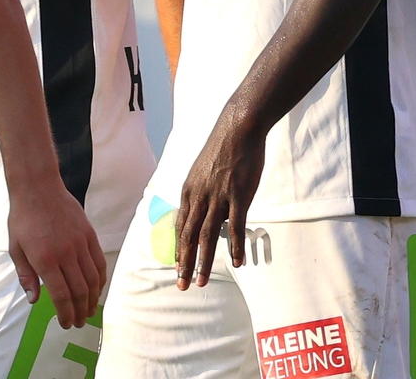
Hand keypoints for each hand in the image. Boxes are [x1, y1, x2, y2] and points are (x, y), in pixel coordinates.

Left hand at [8, 181, 106, 327]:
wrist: (38, 188)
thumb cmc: (23, 218)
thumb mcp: (15, 249)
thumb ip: (26, 276)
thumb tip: (34, 300)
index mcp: (45, 259)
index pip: (61, 295)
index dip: (66, 313)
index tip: (66, 324)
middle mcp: (66, 253)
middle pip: (80, 290)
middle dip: (81, 311)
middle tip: (79, 323)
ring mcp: (80, 242)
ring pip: (93, 278)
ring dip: (93, 298)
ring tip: (90, 311)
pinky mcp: (89, 234)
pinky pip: (99, 261)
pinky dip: (101, 278)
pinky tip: (97, 288)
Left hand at [174, 106, 265, 289]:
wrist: (237, 128)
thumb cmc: (221, 147)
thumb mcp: (201, 169)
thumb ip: (200, 190)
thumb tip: (202, 208)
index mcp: (189, 191)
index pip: (180, 226)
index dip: (178, 249)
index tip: (177, 267)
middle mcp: (199, 197)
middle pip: (188, 236)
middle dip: (184, 263)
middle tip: (182, 285)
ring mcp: (218, 197)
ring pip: (207, 237)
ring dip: (203, 262)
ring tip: (201, 282)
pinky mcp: (238, 196)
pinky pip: (235, 228)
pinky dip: (235, 247)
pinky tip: (236, 263)